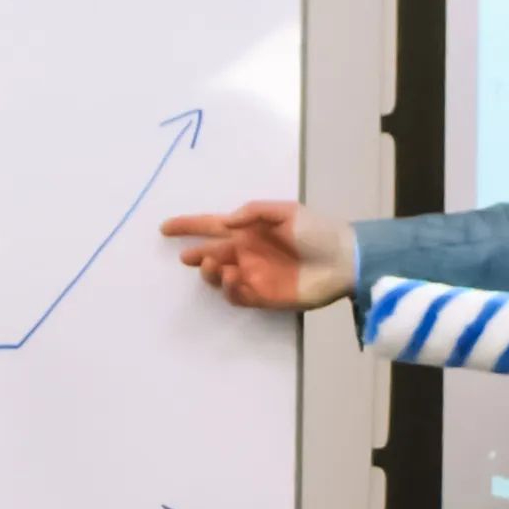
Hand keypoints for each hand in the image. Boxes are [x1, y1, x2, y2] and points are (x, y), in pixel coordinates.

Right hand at [160, 199, 353, 310]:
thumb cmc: (317, 230)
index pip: (211, 226)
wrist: (343, 259)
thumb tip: (225, 222)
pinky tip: (235, 278)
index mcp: (249, 230)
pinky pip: (238, 296)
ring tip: (217, 265)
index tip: (165, 228)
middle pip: (211, 254)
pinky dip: (231, 289)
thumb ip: (254, 213)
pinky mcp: (264, 297)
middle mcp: (246, 253)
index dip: (187, 227)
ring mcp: (254, 276)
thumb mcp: (286, 211)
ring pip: (220, 277)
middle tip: (191, 257)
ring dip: (213, 272)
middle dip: (197, 255)